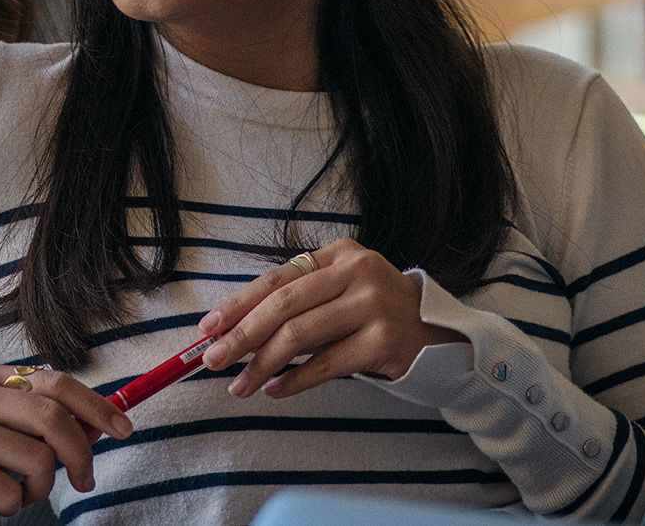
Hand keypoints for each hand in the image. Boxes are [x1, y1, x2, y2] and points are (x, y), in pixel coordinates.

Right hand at [0, 362, 131, 518]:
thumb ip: (36, 416)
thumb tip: (97, 426)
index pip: (56, 382)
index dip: (96, 406)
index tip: (123, 428)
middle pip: (53, 418)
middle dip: (80, 454)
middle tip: (84, 480)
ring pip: (37, 459)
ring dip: (39, 487)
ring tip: (18, 492)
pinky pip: (9, 492)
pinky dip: (11, 506)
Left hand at [197, 238, 465, 398]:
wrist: (437, 334)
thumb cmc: (373, 314)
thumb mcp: (339, 293)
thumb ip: (297, 302)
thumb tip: (231, 330)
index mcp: (339, 254)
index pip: (277, 278)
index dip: (239, 303)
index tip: (207, 328)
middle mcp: (357, 272)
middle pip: (284, 304)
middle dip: (242, 335)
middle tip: (212, 360)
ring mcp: (373, 305)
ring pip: (301, 335)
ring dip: (262, 364)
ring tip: (238, 386)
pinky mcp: (385, 340)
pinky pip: (327, 363)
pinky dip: (295, 380)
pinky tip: (274, 390)